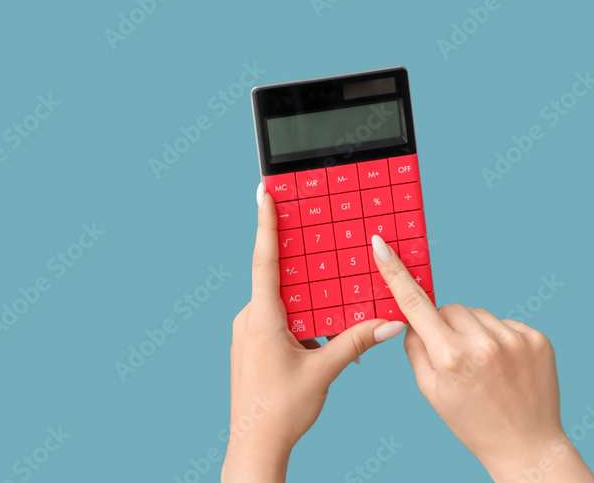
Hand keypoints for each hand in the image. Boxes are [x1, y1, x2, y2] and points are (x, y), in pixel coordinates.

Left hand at [222, 187, 406, 482]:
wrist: (254, 445)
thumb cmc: (281, 410)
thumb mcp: (323, 372)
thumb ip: (355, 342)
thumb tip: (390, 322)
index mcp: (262, 317)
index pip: (265, 260)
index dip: (266, 224)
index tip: (264, 193)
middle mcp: (249, 318)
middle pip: (279, 279)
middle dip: (303, 263)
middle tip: (320, 235)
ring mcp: (247, 332)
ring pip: (280, 303)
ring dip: (306, 299)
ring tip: (333, 297)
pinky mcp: (251, 346)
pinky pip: (276, 321)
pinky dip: (298, 319)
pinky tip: (319, 332)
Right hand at [371, 235, 593, 482]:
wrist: (526, 445)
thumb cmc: (471, 420)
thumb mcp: (429, 389)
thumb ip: (415, 347)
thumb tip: (412, 317)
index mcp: (450, 357)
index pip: (414, 304)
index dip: (395, 273)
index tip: (381, 244)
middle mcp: (483, 344)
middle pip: (448, 308)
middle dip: (444, 325)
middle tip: (452, 356)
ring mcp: (514, 339)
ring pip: (476, 313)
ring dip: (471, 330)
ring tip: (482, 363)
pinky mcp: (536, 339)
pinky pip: (503, 322)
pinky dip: (497, 337)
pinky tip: (503, 364)